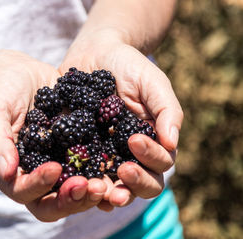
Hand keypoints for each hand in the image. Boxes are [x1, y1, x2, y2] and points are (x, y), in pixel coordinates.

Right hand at [0, 50, 106, 220]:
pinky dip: (103, 172)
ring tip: (107, 184)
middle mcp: (36, 172)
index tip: (54, 168)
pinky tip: (120, 167)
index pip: (23, 191)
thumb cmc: (0, 91)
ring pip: (74, 189)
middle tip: (92, 187)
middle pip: (52, 202)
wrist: (20, 73)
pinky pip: (90, 166)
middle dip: (72, 199)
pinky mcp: (76, 148)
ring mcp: (58, 162)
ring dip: (91, 192)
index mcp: (12, 169)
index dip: (38, 186)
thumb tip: (6, 172)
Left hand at [60, 28, 183, 210]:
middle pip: (141, 183)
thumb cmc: (128, 66)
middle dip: (135, 183)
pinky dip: (82, 183)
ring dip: (109, 193)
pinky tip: (75, 184)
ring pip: (113, 185)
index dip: (151, 158)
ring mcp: (104, 155)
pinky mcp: (79, 150)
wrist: (95, 54)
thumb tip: (172, 143)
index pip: (160, 162)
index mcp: (151, 140)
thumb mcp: (152, 82)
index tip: (134, 141)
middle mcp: (130, 154)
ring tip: (100, 190)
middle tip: (123, 172)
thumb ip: (167, 110)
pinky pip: (83, 173)